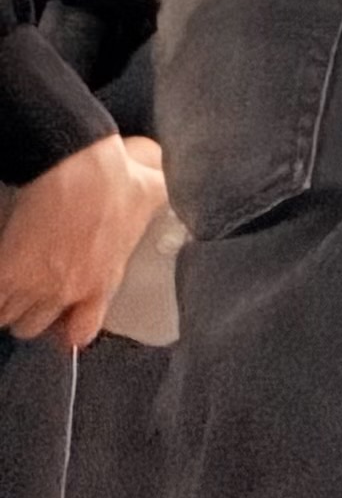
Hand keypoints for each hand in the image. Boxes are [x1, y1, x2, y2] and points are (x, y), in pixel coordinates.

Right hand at [0, 135, 164, 344]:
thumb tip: (168, 190)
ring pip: (7, 316)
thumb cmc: (113, 179)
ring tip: (10, 284)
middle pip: (34, 326)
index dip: (68, 327)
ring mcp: (36, 284)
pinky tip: (1, 278)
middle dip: (28, 311)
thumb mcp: (150, 193)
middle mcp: (69, 290)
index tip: (59, 318)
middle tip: (26, 293)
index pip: (82, 331)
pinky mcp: (8, 271)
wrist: (76, 165)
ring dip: (6, 302)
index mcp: (102, 279)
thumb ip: (156, 203)